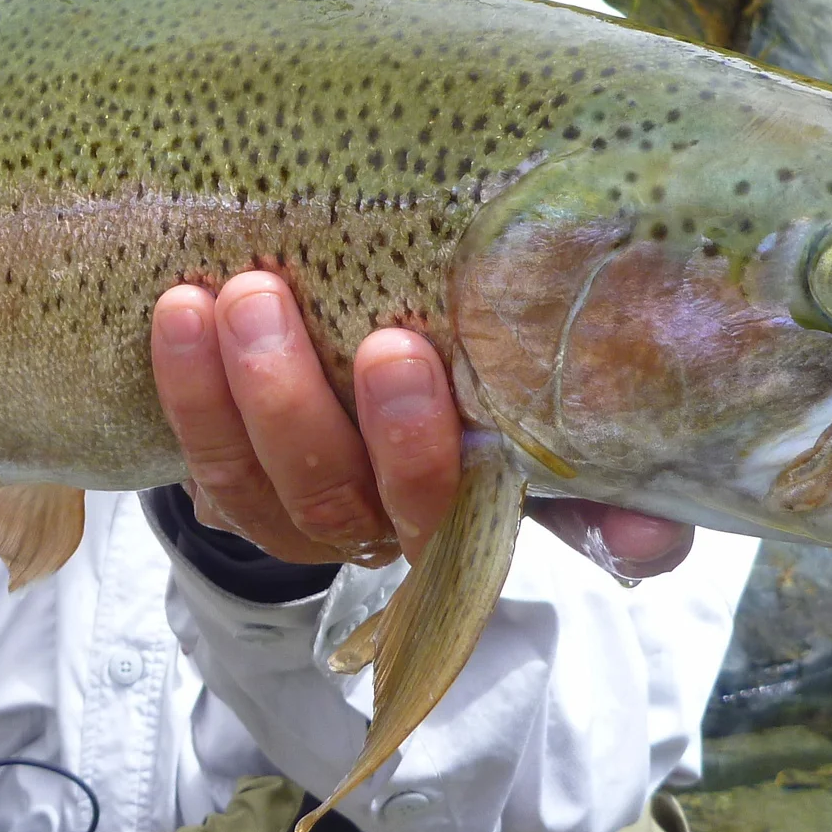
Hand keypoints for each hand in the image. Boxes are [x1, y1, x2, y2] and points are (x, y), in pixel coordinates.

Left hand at [149, 270, 694, 578]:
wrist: (392, 356)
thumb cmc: (492, 377)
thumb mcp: (549, 415)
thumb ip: (600, 470)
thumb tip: (654, 538)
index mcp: (466, 512)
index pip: (446, 512)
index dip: (418, 447)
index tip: (404, 351)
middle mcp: (375, 528)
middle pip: (333, 497)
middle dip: (312, 406)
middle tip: (281, 300)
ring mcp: (298, 507)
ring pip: (256, 482)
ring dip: (237, 390)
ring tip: (233, 293)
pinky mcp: (233, 479)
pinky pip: (199, 455)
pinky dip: (184, 388)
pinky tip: (177, 308)